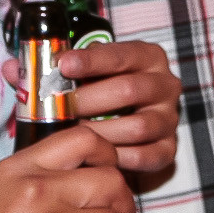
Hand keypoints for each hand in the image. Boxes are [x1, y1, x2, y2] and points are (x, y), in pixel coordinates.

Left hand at [60, 40, 180, 172]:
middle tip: (62, 107)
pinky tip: (95, 154)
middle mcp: (165, 86)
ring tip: (74, 134)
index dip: (91, 60)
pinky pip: (144, 156)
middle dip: (90, 99)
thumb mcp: (97, 68)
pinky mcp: (168, 149)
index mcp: (150, 58)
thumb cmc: (107, 89)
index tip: (63, 65)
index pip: (121, 55)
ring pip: (138, 126)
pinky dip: (117, 157)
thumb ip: (76, 64)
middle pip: (129, 90)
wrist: (131, 120)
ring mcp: (169, 118)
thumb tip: (44, 66)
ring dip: (101, 132)